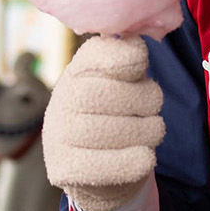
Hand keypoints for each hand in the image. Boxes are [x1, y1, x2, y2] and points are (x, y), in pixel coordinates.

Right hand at [43, 35, 163, 210]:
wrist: (98, 168)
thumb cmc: (117, 114)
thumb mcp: (124, 82)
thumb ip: (129, 60)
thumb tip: (134, 41)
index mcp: (78, 71)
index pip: (96, 53)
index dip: (124, 57)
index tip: (140, 63)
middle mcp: (61, 100)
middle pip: (110, 94)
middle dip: (145, 100)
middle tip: (153, 108)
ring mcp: (57, 135)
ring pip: (113, 132)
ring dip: (147, 132)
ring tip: (151, 131)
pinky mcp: (63, 169)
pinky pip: (106, 166)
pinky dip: (135, 161)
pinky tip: (145, 156)